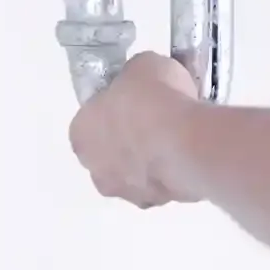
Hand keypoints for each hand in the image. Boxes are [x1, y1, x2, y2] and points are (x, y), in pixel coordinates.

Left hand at [68, 51, 203, 208]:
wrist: (186, 141)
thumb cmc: (152, 99)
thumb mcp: (141, 67)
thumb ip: (134, 80)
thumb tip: (142, 84)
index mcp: (80, 133)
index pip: (90, 120)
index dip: (111, 108)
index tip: (133, 100)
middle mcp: (95, 168)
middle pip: (109, 151)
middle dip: (128, 138)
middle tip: (154, 119)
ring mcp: (125, 190)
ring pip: (134, 172)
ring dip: (150, 158)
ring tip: (177, 136)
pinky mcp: (155, 202)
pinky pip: (161, 184)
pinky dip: (171, 172)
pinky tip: (188, 154)